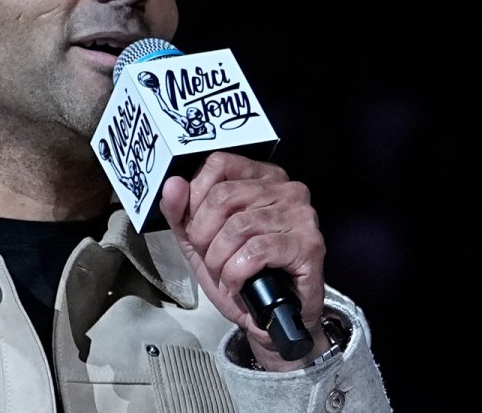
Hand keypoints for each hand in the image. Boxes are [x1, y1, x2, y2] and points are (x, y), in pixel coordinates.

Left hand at [158, 151, 327, 368]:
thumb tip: (172, 184)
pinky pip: (256, 250)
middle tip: (209, 258)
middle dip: (204, 235)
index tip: (196, 227)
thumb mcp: (199, 239)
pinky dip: (236, 273)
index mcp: (261, 177)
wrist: (270, 317)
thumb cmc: (239, 272)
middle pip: (224, 196)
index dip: (196, 197)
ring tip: (223, 274)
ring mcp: (300, 215)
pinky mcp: (309, 244)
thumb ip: (180, 210)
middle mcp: (286, 188)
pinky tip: (236, 285)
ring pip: (238, 226)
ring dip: (219, 259)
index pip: (219, 164)